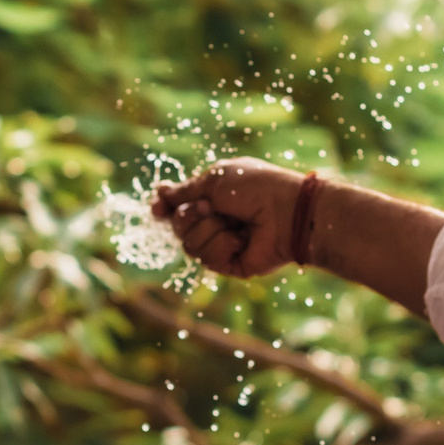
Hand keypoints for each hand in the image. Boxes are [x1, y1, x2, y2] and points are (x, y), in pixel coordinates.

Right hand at [151, 159, 305, 277]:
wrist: (287, 212)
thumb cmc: (256, 188)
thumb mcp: (215, 180)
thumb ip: (185, 191)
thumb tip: (160, 193)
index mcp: (213, 198)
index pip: (178, 208)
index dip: (165, 209)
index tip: (157, 208)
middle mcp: (216, 221)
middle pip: (179, 228)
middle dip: (190, 216)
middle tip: (211, 207)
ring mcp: (223, 244)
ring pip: (190, 245)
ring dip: (209, 231)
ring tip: (232, 224)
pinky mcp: (231, 264)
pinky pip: (208, 260)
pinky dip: (223, 246)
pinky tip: (241, 240)